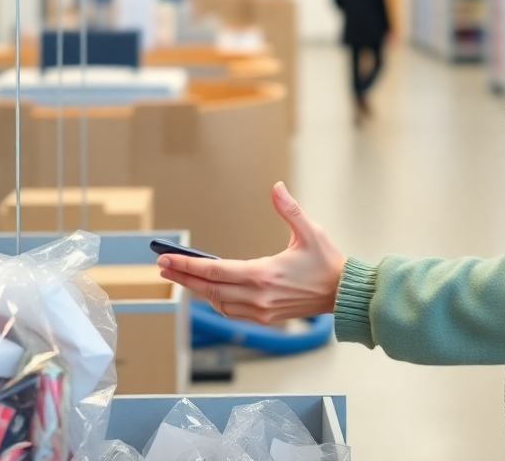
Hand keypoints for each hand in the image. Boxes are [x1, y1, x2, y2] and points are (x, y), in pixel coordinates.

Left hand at [156, 182, 345, 324]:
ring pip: (217, 302)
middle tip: (162, 267)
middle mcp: (258, 296)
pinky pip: (231, 310)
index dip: (188, 265)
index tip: (168, 259)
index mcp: (264, 274)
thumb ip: (290, 209)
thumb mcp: (311, 231)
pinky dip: (214, 300)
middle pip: (209, 289)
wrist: (342, 294)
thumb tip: (276, 187)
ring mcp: (261, 309)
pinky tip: (207, 290)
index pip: (215, 271)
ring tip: (179, 277)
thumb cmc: (327, 263)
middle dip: (183, 277)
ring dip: (196, 290)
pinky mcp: (265, 316)